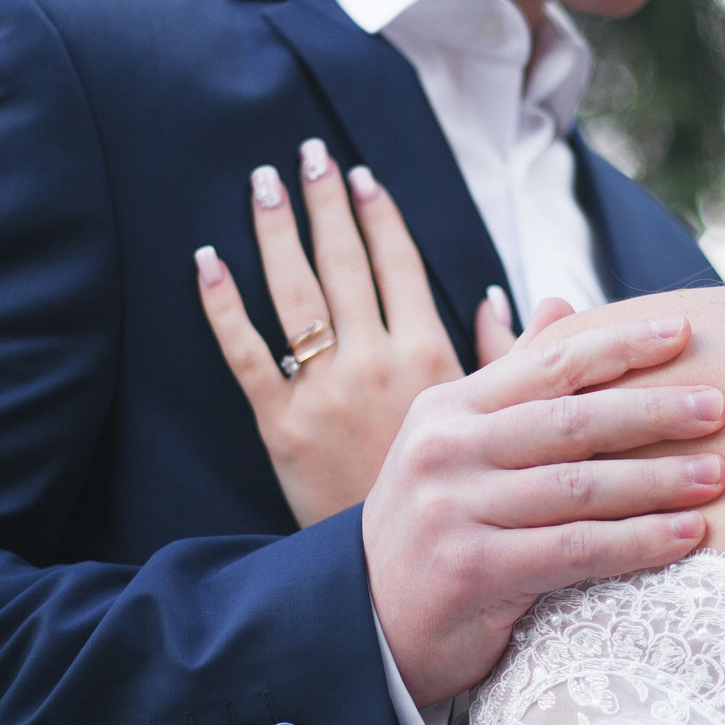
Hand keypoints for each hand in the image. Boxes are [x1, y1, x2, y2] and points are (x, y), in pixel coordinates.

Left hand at [195, 139, 524, 526]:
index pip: (399, 265)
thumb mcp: (493, 420)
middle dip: (325, 205)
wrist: (406, 570)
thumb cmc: (455, 494)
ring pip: (296, 296)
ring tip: (264, 183)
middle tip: (308, 154)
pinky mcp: (281, 426)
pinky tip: (206, 261)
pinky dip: (223, 306)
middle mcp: (374, 363)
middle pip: (344, 266)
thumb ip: (509, 356)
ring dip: (276, 233)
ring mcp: (324, 392)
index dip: (378, 216)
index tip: (362, 174)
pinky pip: (246, 356)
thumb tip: (519, 298)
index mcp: (428, 355)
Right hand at [362, 315, 724, 707]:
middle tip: (721, 408)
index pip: (547, 364)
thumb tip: (560, 307)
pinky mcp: (473, 569)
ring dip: (659, 481)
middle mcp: (447, 450)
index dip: (619, 345)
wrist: (367, 624)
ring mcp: (456, 509)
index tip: (685, 333)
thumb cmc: (432, 529)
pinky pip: (575, 549)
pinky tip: (685, 536)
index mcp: (448, 408)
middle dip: (654, 411)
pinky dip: (638, 542)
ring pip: (580, 486)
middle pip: (572, 420)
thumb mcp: (455, 445)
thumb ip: (511, 382)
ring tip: (718, 477)